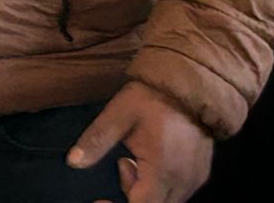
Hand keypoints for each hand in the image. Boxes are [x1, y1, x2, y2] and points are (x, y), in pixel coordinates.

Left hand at [69, 81, 212, 202]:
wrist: (189, 82)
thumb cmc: (152, 97)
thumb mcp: (118, 114)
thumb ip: (96, 140)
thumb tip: (73, 162)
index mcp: (163, 170)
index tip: (99, 199)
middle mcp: (184, 182)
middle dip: (131, 196)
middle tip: (121, 164)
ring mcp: (195, 179)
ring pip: (167, 202)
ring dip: (144, 191)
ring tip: (131, 159)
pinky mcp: (200, 173)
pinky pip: (177, 193)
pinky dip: (158, 186)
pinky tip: (148, 161)